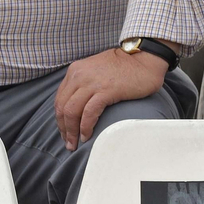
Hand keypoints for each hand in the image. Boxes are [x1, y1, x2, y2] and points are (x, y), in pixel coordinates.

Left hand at [53, 46, 167, 150]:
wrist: (143, 59)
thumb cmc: (123, 68)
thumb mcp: (95, 71)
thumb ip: (83, 84)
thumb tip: (77, 108)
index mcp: (75, 71)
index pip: (60, 99)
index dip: (60, 119)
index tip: (64, 132)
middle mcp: (79, 75)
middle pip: (62, 107)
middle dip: (63, 128)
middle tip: (69, 144)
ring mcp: (91, 83)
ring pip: (72, 111)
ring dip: (71, 131)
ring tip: (75, 144)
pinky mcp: (106, 90)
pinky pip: (89, 113)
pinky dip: (85, 127)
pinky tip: (87, 136)